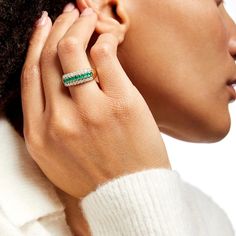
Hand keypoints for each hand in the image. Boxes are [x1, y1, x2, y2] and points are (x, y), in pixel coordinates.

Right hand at [21, 4, 170, 200]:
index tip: (42, 25)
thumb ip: (48, 121)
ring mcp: (90, 111)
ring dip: (78, 25)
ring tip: (86, 15)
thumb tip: (53, 81)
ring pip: (72, 51)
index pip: (29, 74)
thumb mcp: (57, 155)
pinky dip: (104, 40)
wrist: (129, 194)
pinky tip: (107, 37)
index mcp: (39, 134)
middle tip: (67, 13)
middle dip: (57, 27)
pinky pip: (105, 57)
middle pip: (50, 57)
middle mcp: (59, 120)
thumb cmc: (97, 176)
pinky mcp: (121, 104)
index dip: (35, 43)